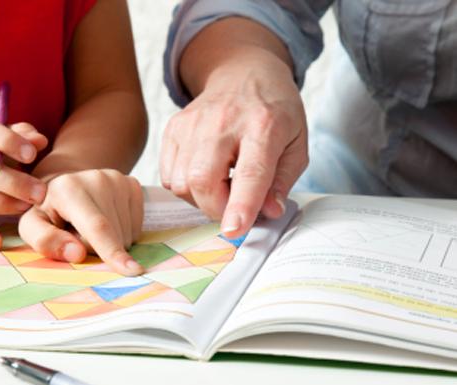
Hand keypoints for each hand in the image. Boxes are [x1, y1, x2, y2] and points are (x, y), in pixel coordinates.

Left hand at [18, 169, 144, 275]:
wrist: (63, 183)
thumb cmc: (46, 210)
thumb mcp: (31, 226)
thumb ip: (45, 241)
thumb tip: (77, 254)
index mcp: (68, 189)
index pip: (97, 226)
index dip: (112, 250)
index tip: (131, 271)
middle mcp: (98, 179)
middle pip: (113, 235)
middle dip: (98, 249)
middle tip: (77, 236)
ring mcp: (118, 181)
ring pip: (126, 234)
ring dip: (110, 242)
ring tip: (89, 228)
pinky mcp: (132, 185)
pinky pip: (136, 227)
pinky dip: (123, 233)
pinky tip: (106, 221)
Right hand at [161, 50, 307, 237]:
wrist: (243, 72)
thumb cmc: (274, 111)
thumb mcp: (297, 144)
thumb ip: (283, 182)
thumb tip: (267, 212)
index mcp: (264, 125)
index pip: (250, 172)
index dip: (241, 205)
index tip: (234, 231)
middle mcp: (223, 122)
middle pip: (203, 180)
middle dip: (216, 209)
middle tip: (233, 208)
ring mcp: (193, 123)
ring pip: (181, 183)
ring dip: (200, 199)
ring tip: (220, 185)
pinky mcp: (174, 128)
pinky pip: (168, 175)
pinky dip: (184, 186)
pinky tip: (204, 174)